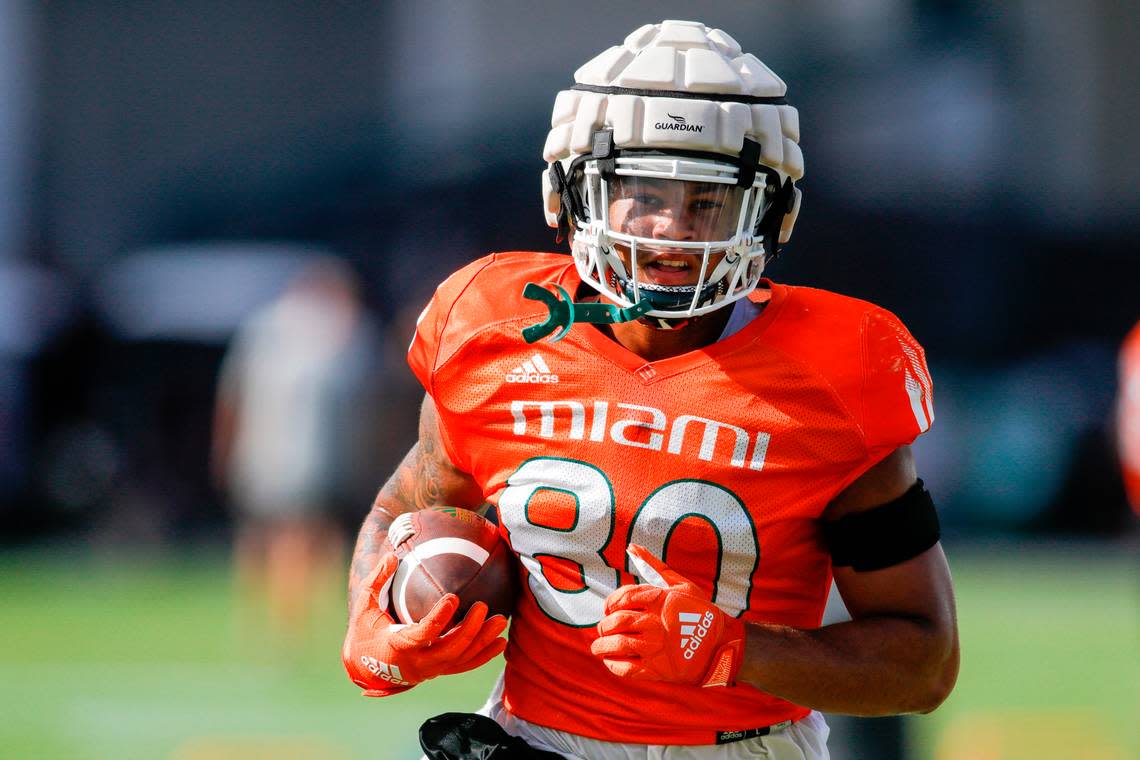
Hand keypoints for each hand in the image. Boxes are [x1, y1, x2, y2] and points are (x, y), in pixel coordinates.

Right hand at [342, 553, 507, 695]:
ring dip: (482, 641)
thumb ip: (376, 580)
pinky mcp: (438, 672)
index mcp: (398, 646)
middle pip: (450, 649)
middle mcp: (417, 663)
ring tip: (500, 621)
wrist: (365, 667)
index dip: (439, 617)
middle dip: (470, 630)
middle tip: (483, 606)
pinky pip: (464, 666)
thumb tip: (391, 554)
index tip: (453, 597)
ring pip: (461, 659)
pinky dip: (483, 655)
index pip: (424, 633)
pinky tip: (500, 642)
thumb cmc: (365, 631)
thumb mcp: (364, 606)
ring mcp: (430, 671)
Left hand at [590, 544, 744, 686]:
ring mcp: (655, 648)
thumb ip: (653, 566)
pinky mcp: (656, 670)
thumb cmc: (700, 612)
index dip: (610, 603)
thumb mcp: (680, 584)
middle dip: (604, 625)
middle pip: (616, 622)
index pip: (622, 598)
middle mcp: (655, 623)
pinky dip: (613, 665)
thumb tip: (631, 546)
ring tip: (598, 647)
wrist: (722, 646)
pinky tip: (610, 660)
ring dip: (602, 646)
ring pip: (617, 645)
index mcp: (659, 600)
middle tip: (603, 628)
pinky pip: (626, 668)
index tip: (609, 609)